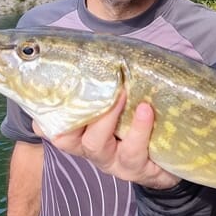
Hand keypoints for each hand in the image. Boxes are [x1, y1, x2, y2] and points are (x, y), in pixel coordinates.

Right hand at [47, 92, 179, 189]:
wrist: (172, 158)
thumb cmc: (141, 125)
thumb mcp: (123, 105)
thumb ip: (109, 83)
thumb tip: (103, 46)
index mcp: (81, 133)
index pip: (51, 125)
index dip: (43, 113)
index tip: (48, 90)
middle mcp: (90, 148)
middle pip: (65, 137)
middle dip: (75, 110)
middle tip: (95, 85)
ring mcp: (111, 161)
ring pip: (96, 145)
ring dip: (107, 117)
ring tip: (123, 94)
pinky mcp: (135, 169)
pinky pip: (133, 152)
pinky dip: (139, 129)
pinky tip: (146, 111)